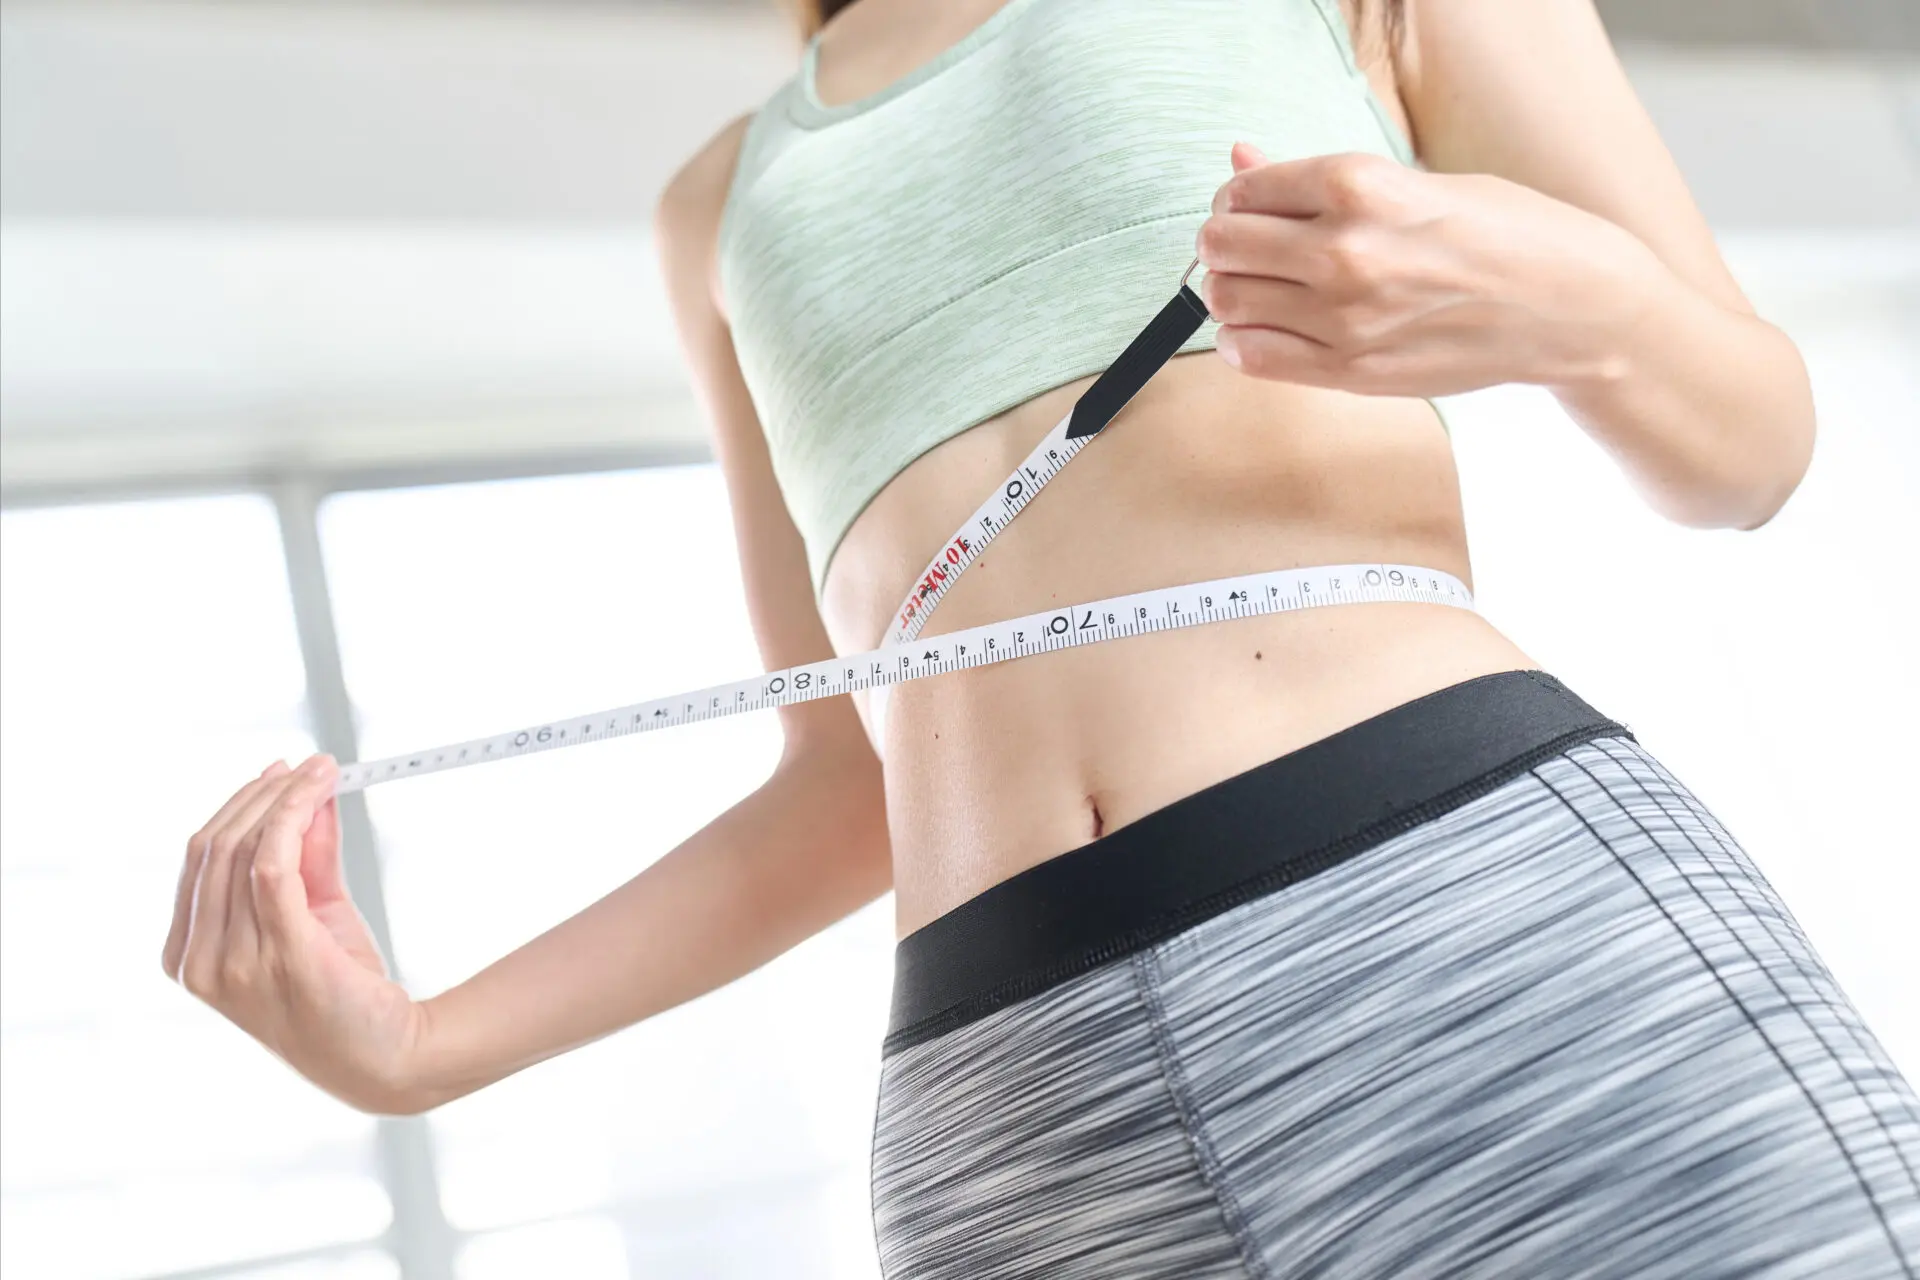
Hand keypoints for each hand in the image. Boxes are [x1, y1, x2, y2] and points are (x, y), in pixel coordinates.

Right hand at [162, 754, 428, 1113]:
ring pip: (244, 850)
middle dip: (261, 796)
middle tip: (307, 766)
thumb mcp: (312, 915)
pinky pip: (273, 866)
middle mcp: (203, 964)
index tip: (278, 775)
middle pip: (216, 849)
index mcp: (190, 959)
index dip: (236, 809)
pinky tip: (319, 792)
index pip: (199, 861)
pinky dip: (295, 817)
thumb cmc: (343, 988)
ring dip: (285, 797)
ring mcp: (237, 964)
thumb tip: (306, 795)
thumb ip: (303, 859)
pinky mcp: (284, 953)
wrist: (386, 1055)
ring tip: (323, 769)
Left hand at [1195, 142, 1664, 397]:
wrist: (1567, 306)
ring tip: (1261, 287)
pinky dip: (1241, 341)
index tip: (1253, 206)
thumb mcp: (1412, 179)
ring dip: (1229, 292)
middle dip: (1223, 243)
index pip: (1244, 190)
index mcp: (1361, 185)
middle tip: (1248, 247)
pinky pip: (1252, 357)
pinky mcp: (1351, 371)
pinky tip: (1265, 329)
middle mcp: (1345, 250)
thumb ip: (1313, 179)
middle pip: (1221, 247)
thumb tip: (1239, 158)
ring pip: (1227, 302)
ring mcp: (1346, 317)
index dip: (1238, 198)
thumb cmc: (1500, 232)